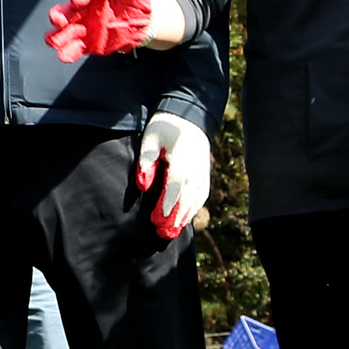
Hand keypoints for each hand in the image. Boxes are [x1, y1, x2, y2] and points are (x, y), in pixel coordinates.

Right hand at [46, 0, 152, 62]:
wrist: (145, 24)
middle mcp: (82, 12)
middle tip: (61, 21)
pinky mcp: (87, 45)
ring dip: (56, 37)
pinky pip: (72, 50)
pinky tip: (66, 54)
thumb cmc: (134, 2)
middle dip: (57, 17)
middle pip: (61, 13)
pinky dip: (66, 52)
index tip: (78, 0)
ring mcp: (83, 29)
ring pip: (61, 33)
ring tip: (58, 41)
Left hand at [137, 113, 211, 239]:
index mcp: (182, 158)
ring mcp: (202, 171)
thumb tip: (143, 186)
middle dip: (176, 216)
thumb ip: (146, 160)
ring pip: (197, 199)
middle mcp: (195, 167)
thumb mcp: (150, 138)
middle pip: (187, 197)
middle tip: (163, 233)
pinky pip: (202, 194)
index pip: (175, 185)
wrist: (188, 115)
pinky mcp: (204, 173)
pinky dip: (194, 208)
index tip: (159, 219)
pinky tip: (184, 218)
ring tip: (172, 232)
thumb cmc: (165, 127)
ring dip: (185, 216)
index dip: (168, 203)